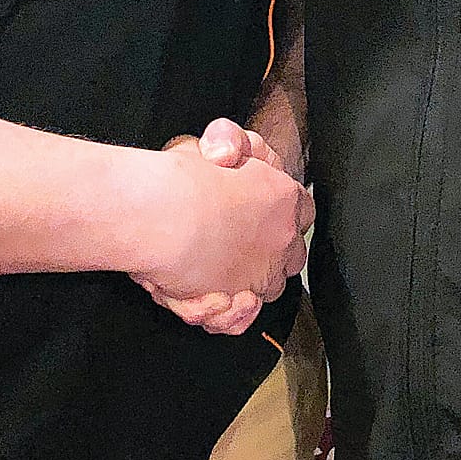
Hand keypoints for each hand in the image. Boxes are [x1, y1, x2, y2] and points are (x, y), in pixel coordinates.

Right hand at [133, 120, 311, 333]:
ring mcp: (261, 276)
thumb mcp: (214, 141)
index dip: (280, 210)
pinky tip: (210, 297)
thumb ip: (230, 142)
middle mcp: (282, 241)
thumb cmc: (184, 177)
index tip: (257, 208)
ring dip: (248, 281)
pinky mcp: (234, 305)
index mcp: (285, 198)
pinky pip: (240, 318)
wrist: (159, 216)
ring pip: (268, 287)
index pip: (302, 210)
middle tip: (236, 239)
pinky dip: (227, 313)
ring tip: (216, 270)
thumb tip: (229, 155)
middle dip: (271, 250)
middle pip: (291, 254)